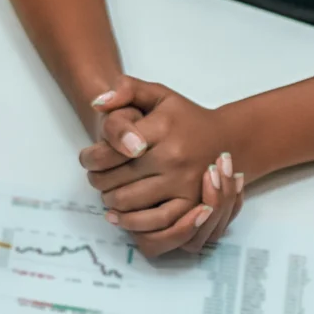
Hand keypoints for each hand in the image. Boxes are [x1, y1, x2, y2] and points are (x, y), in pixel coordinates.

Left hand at [81, 78, 242, 258]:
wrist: (226, 139)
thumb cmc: (183, 118)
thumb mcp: (158, 94)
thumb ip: (126, 89)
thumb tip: (97, 103)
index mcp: (163, 127)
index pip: (112, 149)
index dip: (91, 158)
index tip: (87, 159)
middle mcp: (174, 156)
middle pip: (117, 179)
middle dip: (98, 181)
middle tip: (96, 179)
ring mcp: (185, 183)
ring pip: (130, 202)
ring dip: (110, 202)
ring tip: (107, 195)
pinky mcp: (193, 204)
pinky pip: (156, 223)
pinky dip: (132, 223)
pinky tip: (120, 216)